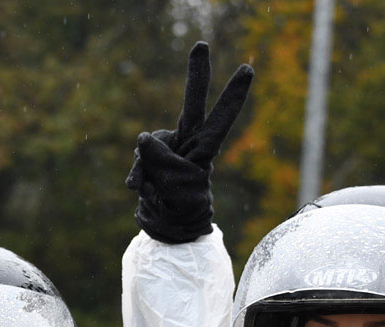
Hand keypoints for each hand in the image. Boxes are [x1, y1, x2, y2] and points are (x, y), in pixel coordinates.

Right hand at [126, 41, 253, 243]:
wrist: (166, 223)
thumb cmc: (182, 208)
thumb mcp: (176, 189)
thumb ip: (162, 162)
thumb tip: (143, 136)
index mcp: (204, 149)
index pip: (221, 119)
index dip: (233, 95)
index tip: (247, 69)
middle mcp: (187, 140)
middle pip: (192, 102)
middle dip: (197, 74)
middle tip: (201, 44)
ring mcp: (166, 147)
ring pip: (149, 145)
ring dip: (146, 170)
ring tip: (152, 191)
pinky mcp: (148, 157)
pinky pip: (138, 162)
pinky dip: (137, 178)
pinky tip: (139, 190)